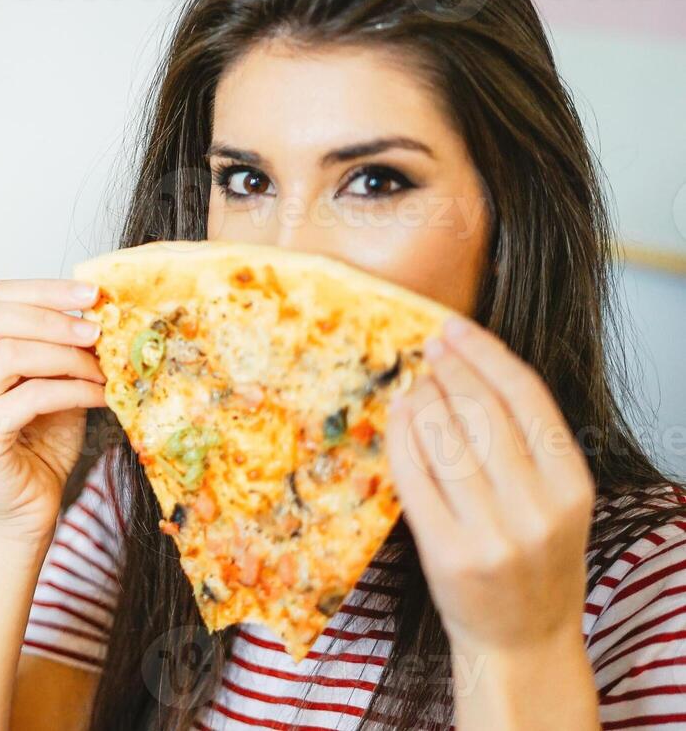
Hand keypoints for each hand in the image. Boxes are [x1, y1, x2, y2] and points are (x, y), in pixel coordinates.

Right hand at [0, 279, 107, 548]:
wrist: (29, 511)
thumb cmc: (40, 446)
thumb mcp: (54, 382)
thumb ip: (60, 348)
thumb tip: (96, 310)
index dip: (41, 289)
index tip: (90, 293)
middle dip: (47, 315)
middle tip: (95, 327)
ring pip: (9, 354)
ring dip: (66, 355)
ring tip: (102, 367)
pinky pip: (29, 396)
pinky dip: (72, 390)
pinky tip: (101, 395)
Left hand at [385, 315, 594, 653]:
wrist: (521, 642)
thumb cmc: (535, 562)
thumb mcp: (556, 502)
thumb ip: (528, 446)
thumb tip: (469, 370)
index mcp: (572, 489)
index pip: (526, 397)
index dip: (485, 354)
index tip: (455, 328)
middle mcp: (535, 509)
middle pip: (480, 410)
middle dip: (449, 368)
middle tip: (428, 348)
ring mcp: (489, 532)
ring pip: (442, 437)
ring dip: (422, 396)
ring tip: (415, 382)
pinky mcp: (444, 551)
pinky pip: (412, 474)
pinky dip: (400, 435)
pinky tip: (398, 415)